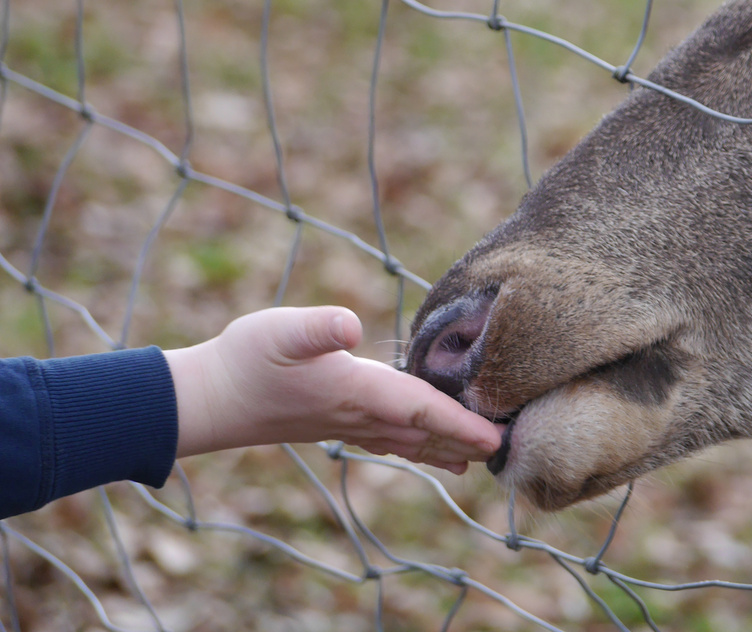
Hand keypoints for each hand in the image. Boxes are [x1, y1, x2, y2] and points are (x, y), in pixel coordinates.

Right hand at [165, 307, 499, 473]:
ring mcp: (349, 424)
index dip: (461, 423)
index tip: (497, 439)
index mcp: (357, 391)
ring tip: (482, 456)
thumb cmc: (247, 358)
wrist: (210, 397)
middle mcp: (359, 415)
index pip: (421, 409)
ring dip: (447, 447)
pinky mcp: (338, 423)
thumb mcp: (282, 330)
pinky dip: (419, 444)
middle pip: (426, 432)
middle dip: (468, 440)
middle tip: (511, 449)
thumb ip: (317, 327)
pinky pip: (391, 440)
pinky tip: (427, 447)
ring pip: (411, 441)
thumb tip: (349, 325)